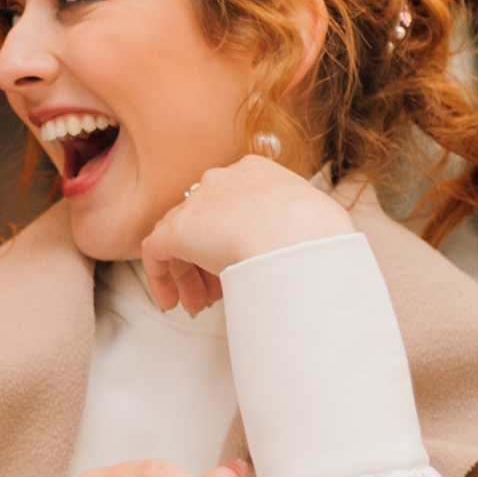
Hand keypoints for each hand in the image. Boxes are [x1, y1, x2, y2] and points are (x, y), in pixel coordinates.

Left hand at [141, 152, 352, 315]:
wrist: (299, 240)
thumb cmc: (321, 236)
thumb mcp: (319, 217)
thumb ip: (300, 223)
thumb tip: (308, 246)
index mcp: (256, 172)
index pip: (233, 203)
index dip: (233, 238)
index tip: (241, 266)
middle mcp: (222, 180)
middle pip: (205, 220)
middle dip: (209, 258)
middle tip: (219, 291)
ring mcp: (197, 204)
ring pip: (180, 237)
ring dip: (188, 273)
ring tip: (198, 304)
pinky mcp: (177, 230)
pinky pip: (156, 252)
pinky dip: (161, 277)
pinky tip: (172, 302)